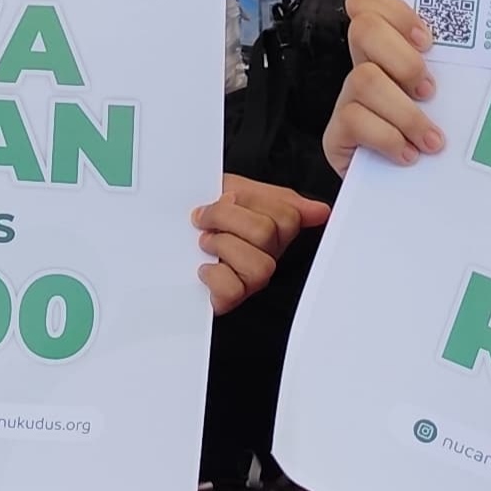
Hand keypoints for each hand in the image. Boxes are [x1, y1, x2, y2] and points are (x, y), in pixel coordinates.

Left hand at [194, 175, 329, 311]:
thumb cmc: (205, 211)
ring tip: (204, 242)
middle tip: (205, 218)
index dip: (250, 202)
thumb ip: (280, 199)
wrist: (169, 226)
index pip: (287, 216)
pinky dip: (213, 275)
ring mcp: (250, 281)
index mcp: (275, 231)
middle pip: (267, 235)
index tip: (225, 197)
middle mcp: (266, 257)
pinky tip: (202, 266)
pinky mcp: (228, 300)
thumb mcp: (239, 190)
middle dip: (228, 218)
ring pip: (258, 267)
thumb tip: (322, 211)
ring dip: (223, 246)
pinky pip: (232, 290)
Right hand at [323, 0, 441, 175]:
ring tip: (431, 139)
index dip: (396, 12)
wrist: (408, 192)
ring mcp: (348, 99)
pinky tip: (409, 155)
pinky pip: (354, 120)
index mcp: (391, 50)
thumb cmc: (433, 137)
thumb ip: (460, 72)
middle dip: (403, 59)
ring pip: (364, 79)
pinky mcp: (338, 134)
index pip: (369, 3)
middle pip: (363, 29)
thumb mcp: (450, 97)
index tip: (429, 41)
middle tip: (430, 90)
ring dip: (405, 112)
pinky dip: (388, 138)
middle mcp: (365, 67)